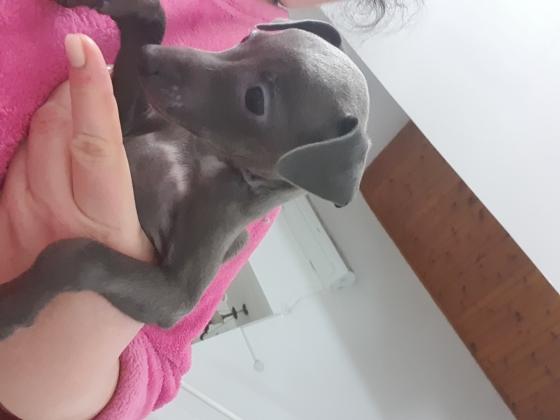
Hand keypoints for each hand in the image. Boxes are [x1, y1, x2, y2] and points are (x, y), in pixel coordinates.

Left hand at [0, 34, 153, 419]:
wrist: (53, 350)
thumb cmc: (112, 306)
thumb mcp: (148, 258)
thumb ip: (138, 203)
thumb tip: (148, 151)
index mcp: (102, 224)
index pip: (93, 145)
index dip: (90, 94)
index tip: (86, 49)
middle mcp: (53, 213)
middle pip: (55, 128)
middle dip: (71, 88)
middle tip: (89, 63)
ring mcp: (17, 214)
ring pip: (31, 138)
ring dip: (52, 107)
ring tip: (74, 94)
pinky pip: (14, 158)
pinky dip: (35, 135)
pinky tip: (50, 132)